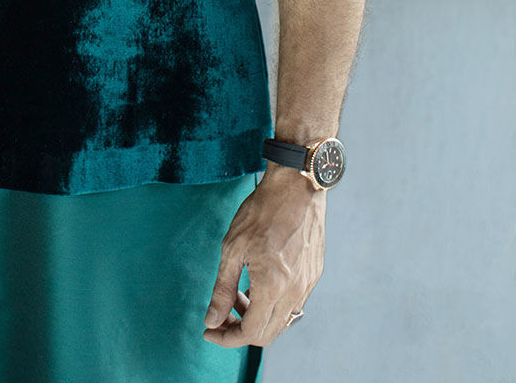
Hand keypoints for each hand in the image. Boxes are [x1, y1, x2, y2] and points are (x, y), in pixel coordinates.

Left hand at [202, 164, 325, 347]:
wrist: (296, 185)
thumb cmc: (261, 211)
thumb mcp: (232, 248)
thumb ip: (222, 289)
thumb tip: (212, 320)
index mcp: (273, 287)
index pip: (250, 334)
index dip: (227, 338)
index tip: (209, 331)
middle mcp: (295, 292)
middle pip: (267, 334)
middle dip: (240, 329)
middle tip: (222, 312)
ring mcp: (308, 284)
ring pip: (281, 320)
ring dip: (257, 316)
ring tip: (238, 292)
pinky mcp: (314, 273)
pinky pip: (293, 303)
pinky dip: (272, 303)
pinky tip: (258, 280)